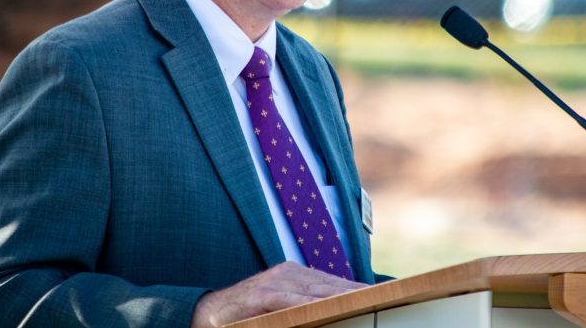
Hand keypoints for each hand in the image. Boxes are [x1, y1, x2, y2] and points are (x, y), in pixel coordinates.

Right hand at [191, 261, 366, 326]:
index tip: (375, 292)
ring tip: (361, 299)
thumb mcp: (279, 304)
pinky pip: (291, 300)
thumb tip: (328, 308)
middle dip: (352, 290)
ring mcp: (276, 282)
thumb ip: (302, 303)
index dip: (353, 287)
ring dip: (339, 295)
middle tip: (376, 296)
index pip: (330, 282)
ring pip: (314, 289)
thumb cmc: (248, 311)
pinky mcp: (263, 294)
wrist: (209, 311)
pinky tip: (324, 305)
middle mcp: (288, 273)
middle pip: (328, 284)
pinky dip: (309, 302)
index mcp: (294, 274)